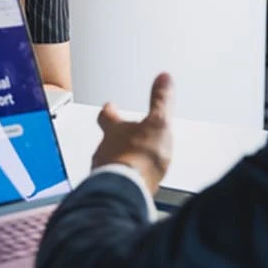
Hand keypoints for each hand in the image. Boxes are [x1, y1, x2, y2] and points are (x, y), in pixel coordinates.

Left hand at [91, 73, 174, 194]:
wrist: (129, 188)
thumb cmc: (140, 156)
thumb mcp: (158, 122)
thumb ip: (160, 101)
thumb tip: (163, 77)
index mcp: (115, 130)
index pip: (107, 115)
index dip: (109, 110)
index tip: (110, 105)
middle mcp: (105, 149)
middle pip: (105, 140)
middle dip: (112, 138)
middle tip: (119, 138)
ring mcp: (104, 170)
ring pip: (107, 162)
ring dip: (116, 161)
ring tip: (127, 164)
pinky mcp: (110, 189)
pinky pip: (113, 183)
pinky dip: (120, 181)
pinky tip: (130, 185)